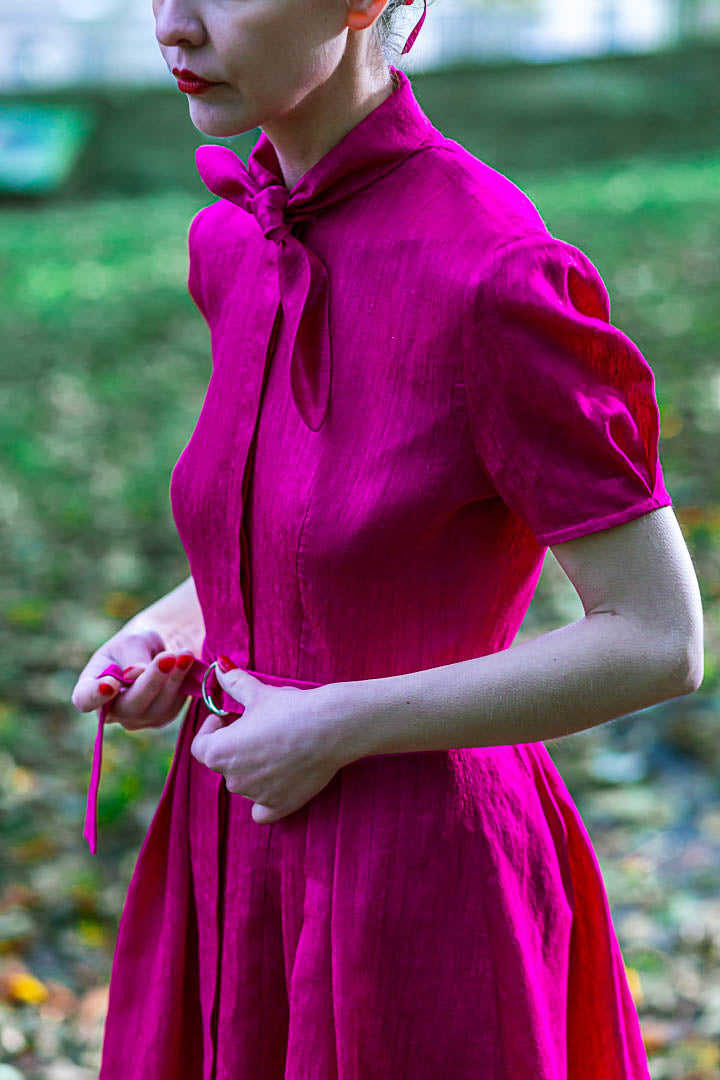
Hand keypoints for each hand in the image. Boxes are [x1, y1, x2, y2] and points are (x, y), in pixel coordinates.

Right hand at [71, 625, 195, 730]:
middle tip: (167, 658)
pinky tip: (189, 662)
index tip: (111, 684)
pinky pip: (173, 706)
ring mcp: (137, 718)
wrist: (157, 650)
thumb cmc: (135, 644)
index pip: (84, 699)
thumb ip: (132, 657)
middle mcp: (112, 710)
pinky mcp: (161, 718)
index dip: (95, 696)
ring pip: (156, 708)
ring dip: (173, 680)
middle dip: (151, 682)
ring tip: (184, 654)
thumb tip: (136, 674)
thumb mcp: (130, 641)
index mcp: (91, 687)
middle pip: (129, 706)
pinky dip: (183, 683)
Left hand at [190, 665, 347, 824]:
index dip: (211, 729)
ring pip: (244, 783)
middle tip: (256, 727)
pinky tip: (275, 784)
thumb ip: (233, 683)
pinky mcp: (280, 806)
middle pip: (223, 764)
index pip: (200, 746)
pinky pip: (261, 811)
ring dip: (251, 768)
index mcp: (220, 751)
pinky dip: (264, 800)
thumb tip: (219, 667)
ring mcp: (256, 795)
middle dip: (234, 746)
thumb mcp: (257, 692)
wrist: (330, 727)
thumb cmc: (290, 708)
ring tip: (275, 744)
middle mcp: (233, 779)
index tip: (226, 717)